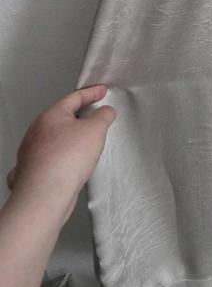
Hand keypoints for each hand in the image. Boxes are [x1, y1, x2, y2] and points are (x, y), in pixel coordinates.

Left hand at [5, 85, 116, 227]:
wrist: (45, 196)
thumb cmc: (66, 161)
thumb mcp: (95, 130)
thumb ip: (103, 116)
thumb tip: (105, 111)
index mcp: (50, 116)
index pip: (74, 97)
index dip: (91, 93)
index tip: (101, 91)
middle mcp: (36, 132)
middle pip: (62, 117)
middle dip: (80, 116)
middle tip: (95, 115)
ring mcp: (31, 152)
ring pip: (54, 138)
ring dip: (70, 138)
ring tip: (86, 144)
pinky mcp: (32, 171)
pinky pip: (49, 158)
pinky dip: (59, 157)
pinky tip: (67, 164)